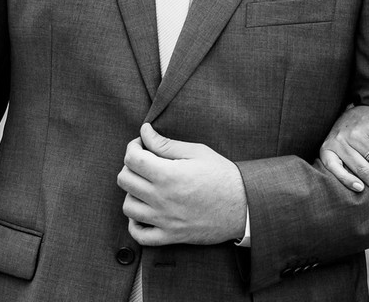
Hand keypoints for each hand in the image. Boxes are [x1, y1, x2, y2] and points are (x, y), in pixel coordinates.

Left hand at [116, 123, 245, 245]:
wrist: (243, 205)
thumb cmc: (222, 175)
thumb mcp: (197, 152)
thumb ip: (166, 144)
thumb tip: (145, 132)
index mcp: (168, 175)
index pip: (132, 159)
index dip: (133, 147)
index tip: (142, 144)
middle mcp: (161, 198)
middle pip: (124, 180)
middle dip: (130, 166)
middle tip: (145, 162)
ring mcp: (164, 220)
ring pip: (127, 207)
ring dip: (132, 193)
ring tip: (146, 186)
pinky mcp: (170, 236)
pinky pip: (139, 235)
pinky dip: (135, 224)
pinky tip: (144, 212)